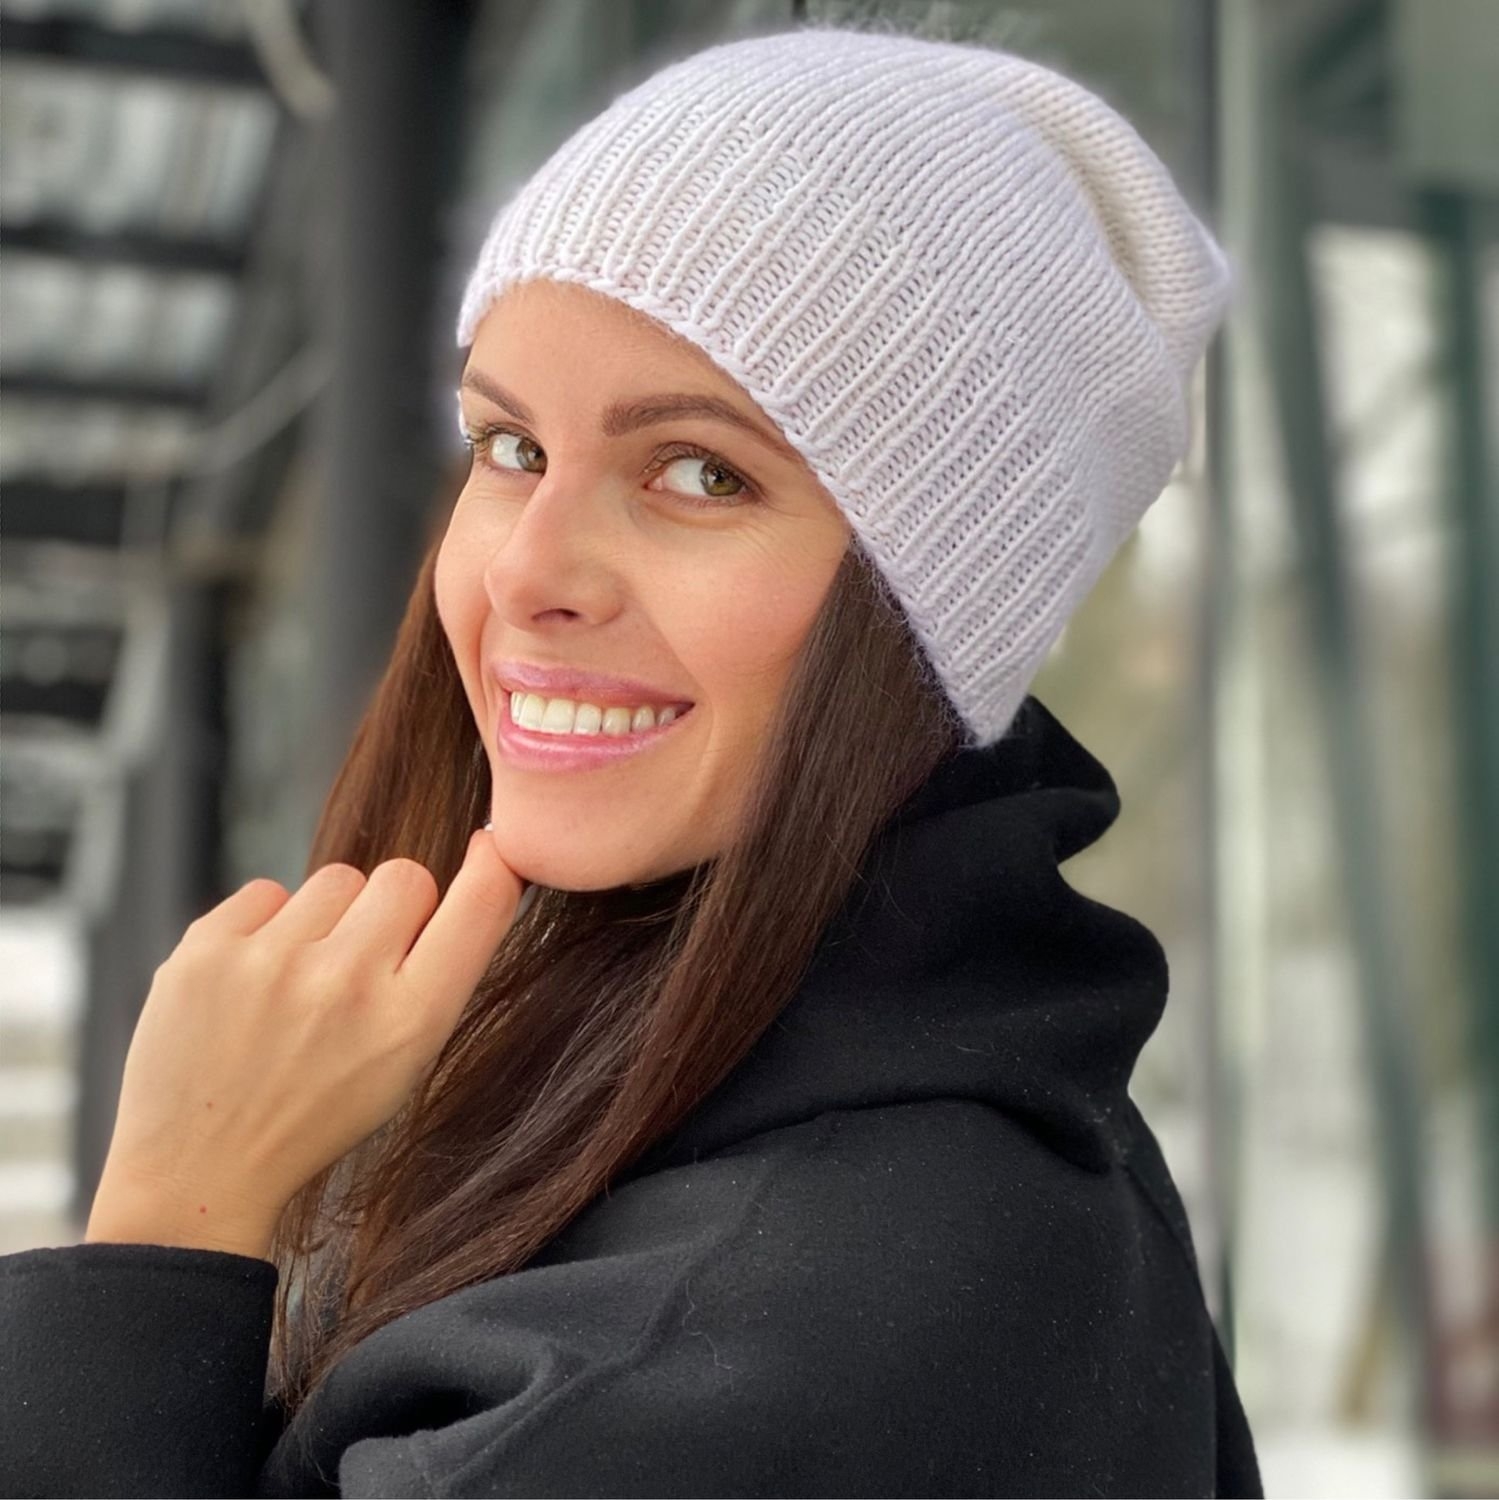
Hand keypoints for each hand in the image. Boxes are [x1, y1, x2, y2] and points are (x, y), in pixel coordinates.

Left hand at [87, 829, 525, 1254]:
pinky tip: (253, 983)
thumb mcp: (407, 1063)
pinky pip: (268, 890)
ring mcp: (271, 962)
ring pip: (336, 878)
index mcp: (411, 1023)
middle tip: (363, 964)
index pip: (481, 903)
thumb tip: (483, 861)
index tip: (489, 848)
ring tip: (299, 983)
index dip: (494, 864)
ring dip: (326, 919)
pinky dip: (264, 927)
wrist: (200, 1171)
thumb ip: (442, 973)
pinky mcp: (207, 949)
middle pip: (406, 875)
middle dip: (393, 908)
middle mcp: (347, 985)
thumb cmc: (316, 1113)